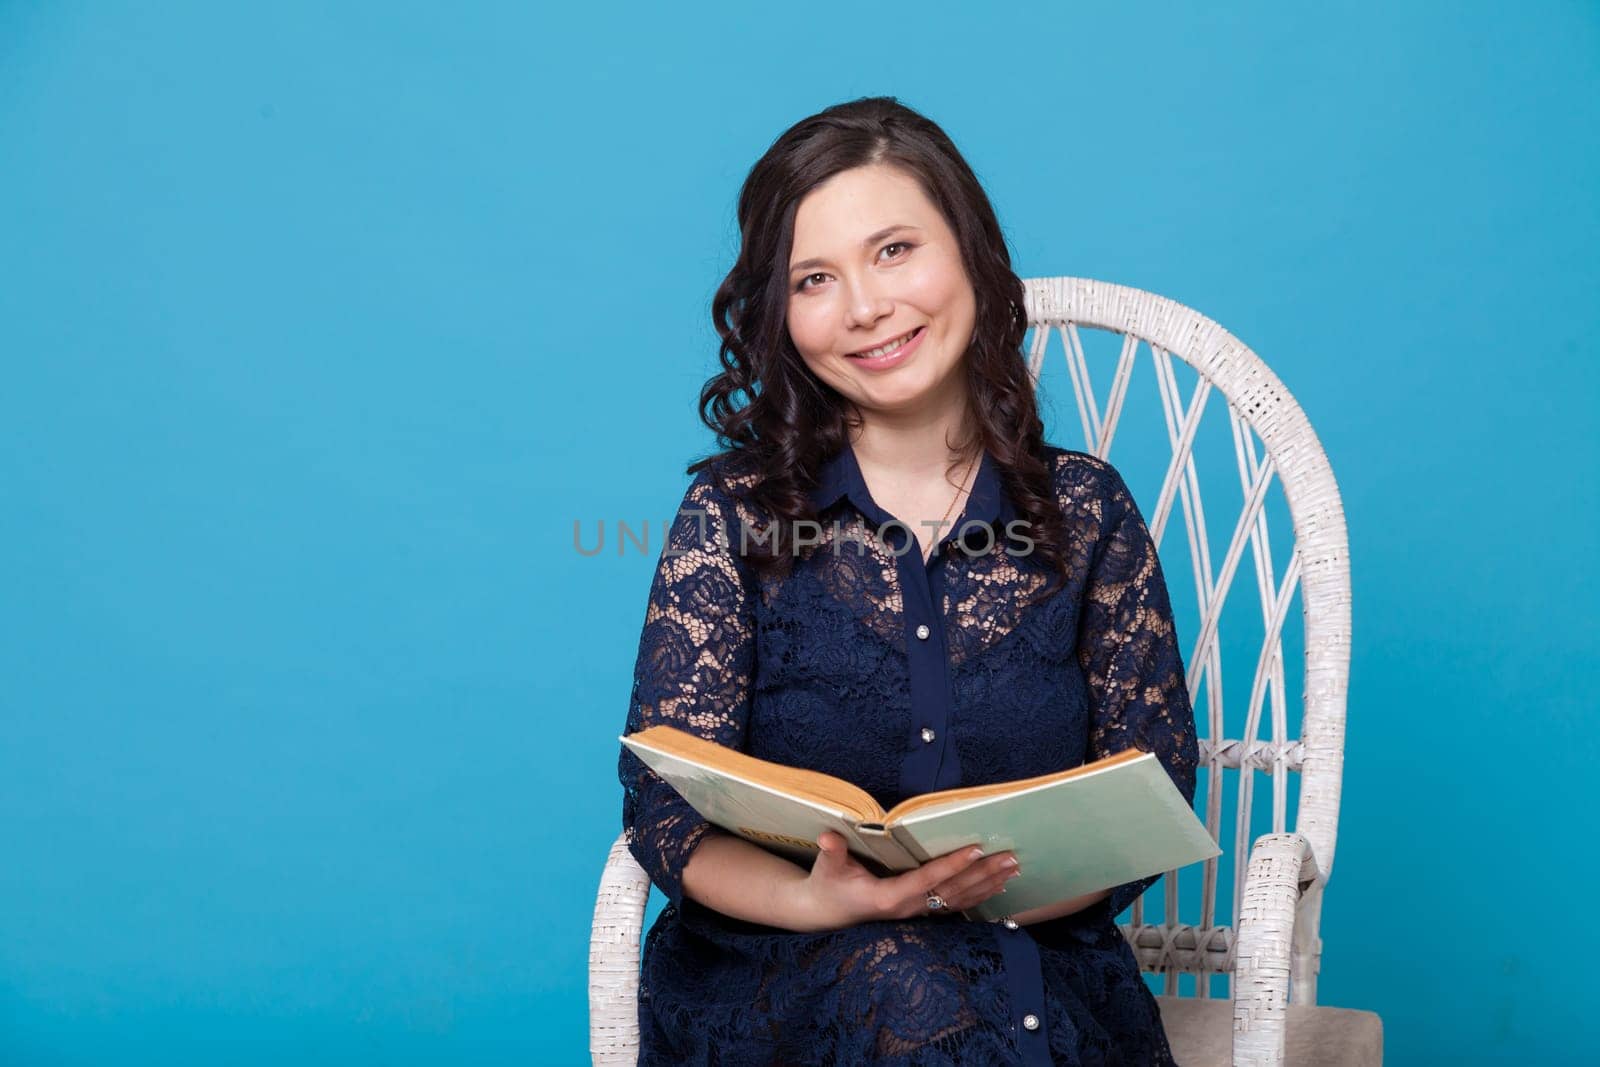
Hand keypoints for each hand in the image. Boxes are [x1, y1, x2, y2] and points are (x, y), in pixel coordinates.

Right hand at [787, 831, 1020, 931]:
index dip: (951, 865)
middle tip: (1010, 857)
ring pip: (959, 900)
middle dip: (982, 874)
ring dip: (988, 885)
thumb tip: (828, 837)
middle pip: (952, 892)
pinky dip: (979, 895)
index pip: (927, 880)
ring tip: (1013, 869)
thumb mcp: (827, 867)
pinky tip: (998, 885)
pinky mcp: (921, 912)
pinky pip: (955, 905)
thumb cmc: (828, 884)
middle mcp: (908, 909)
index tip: (975, 848)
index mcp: (887, 897)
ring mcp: (917, 913)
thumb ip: (832, 852)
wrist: (827, 911)